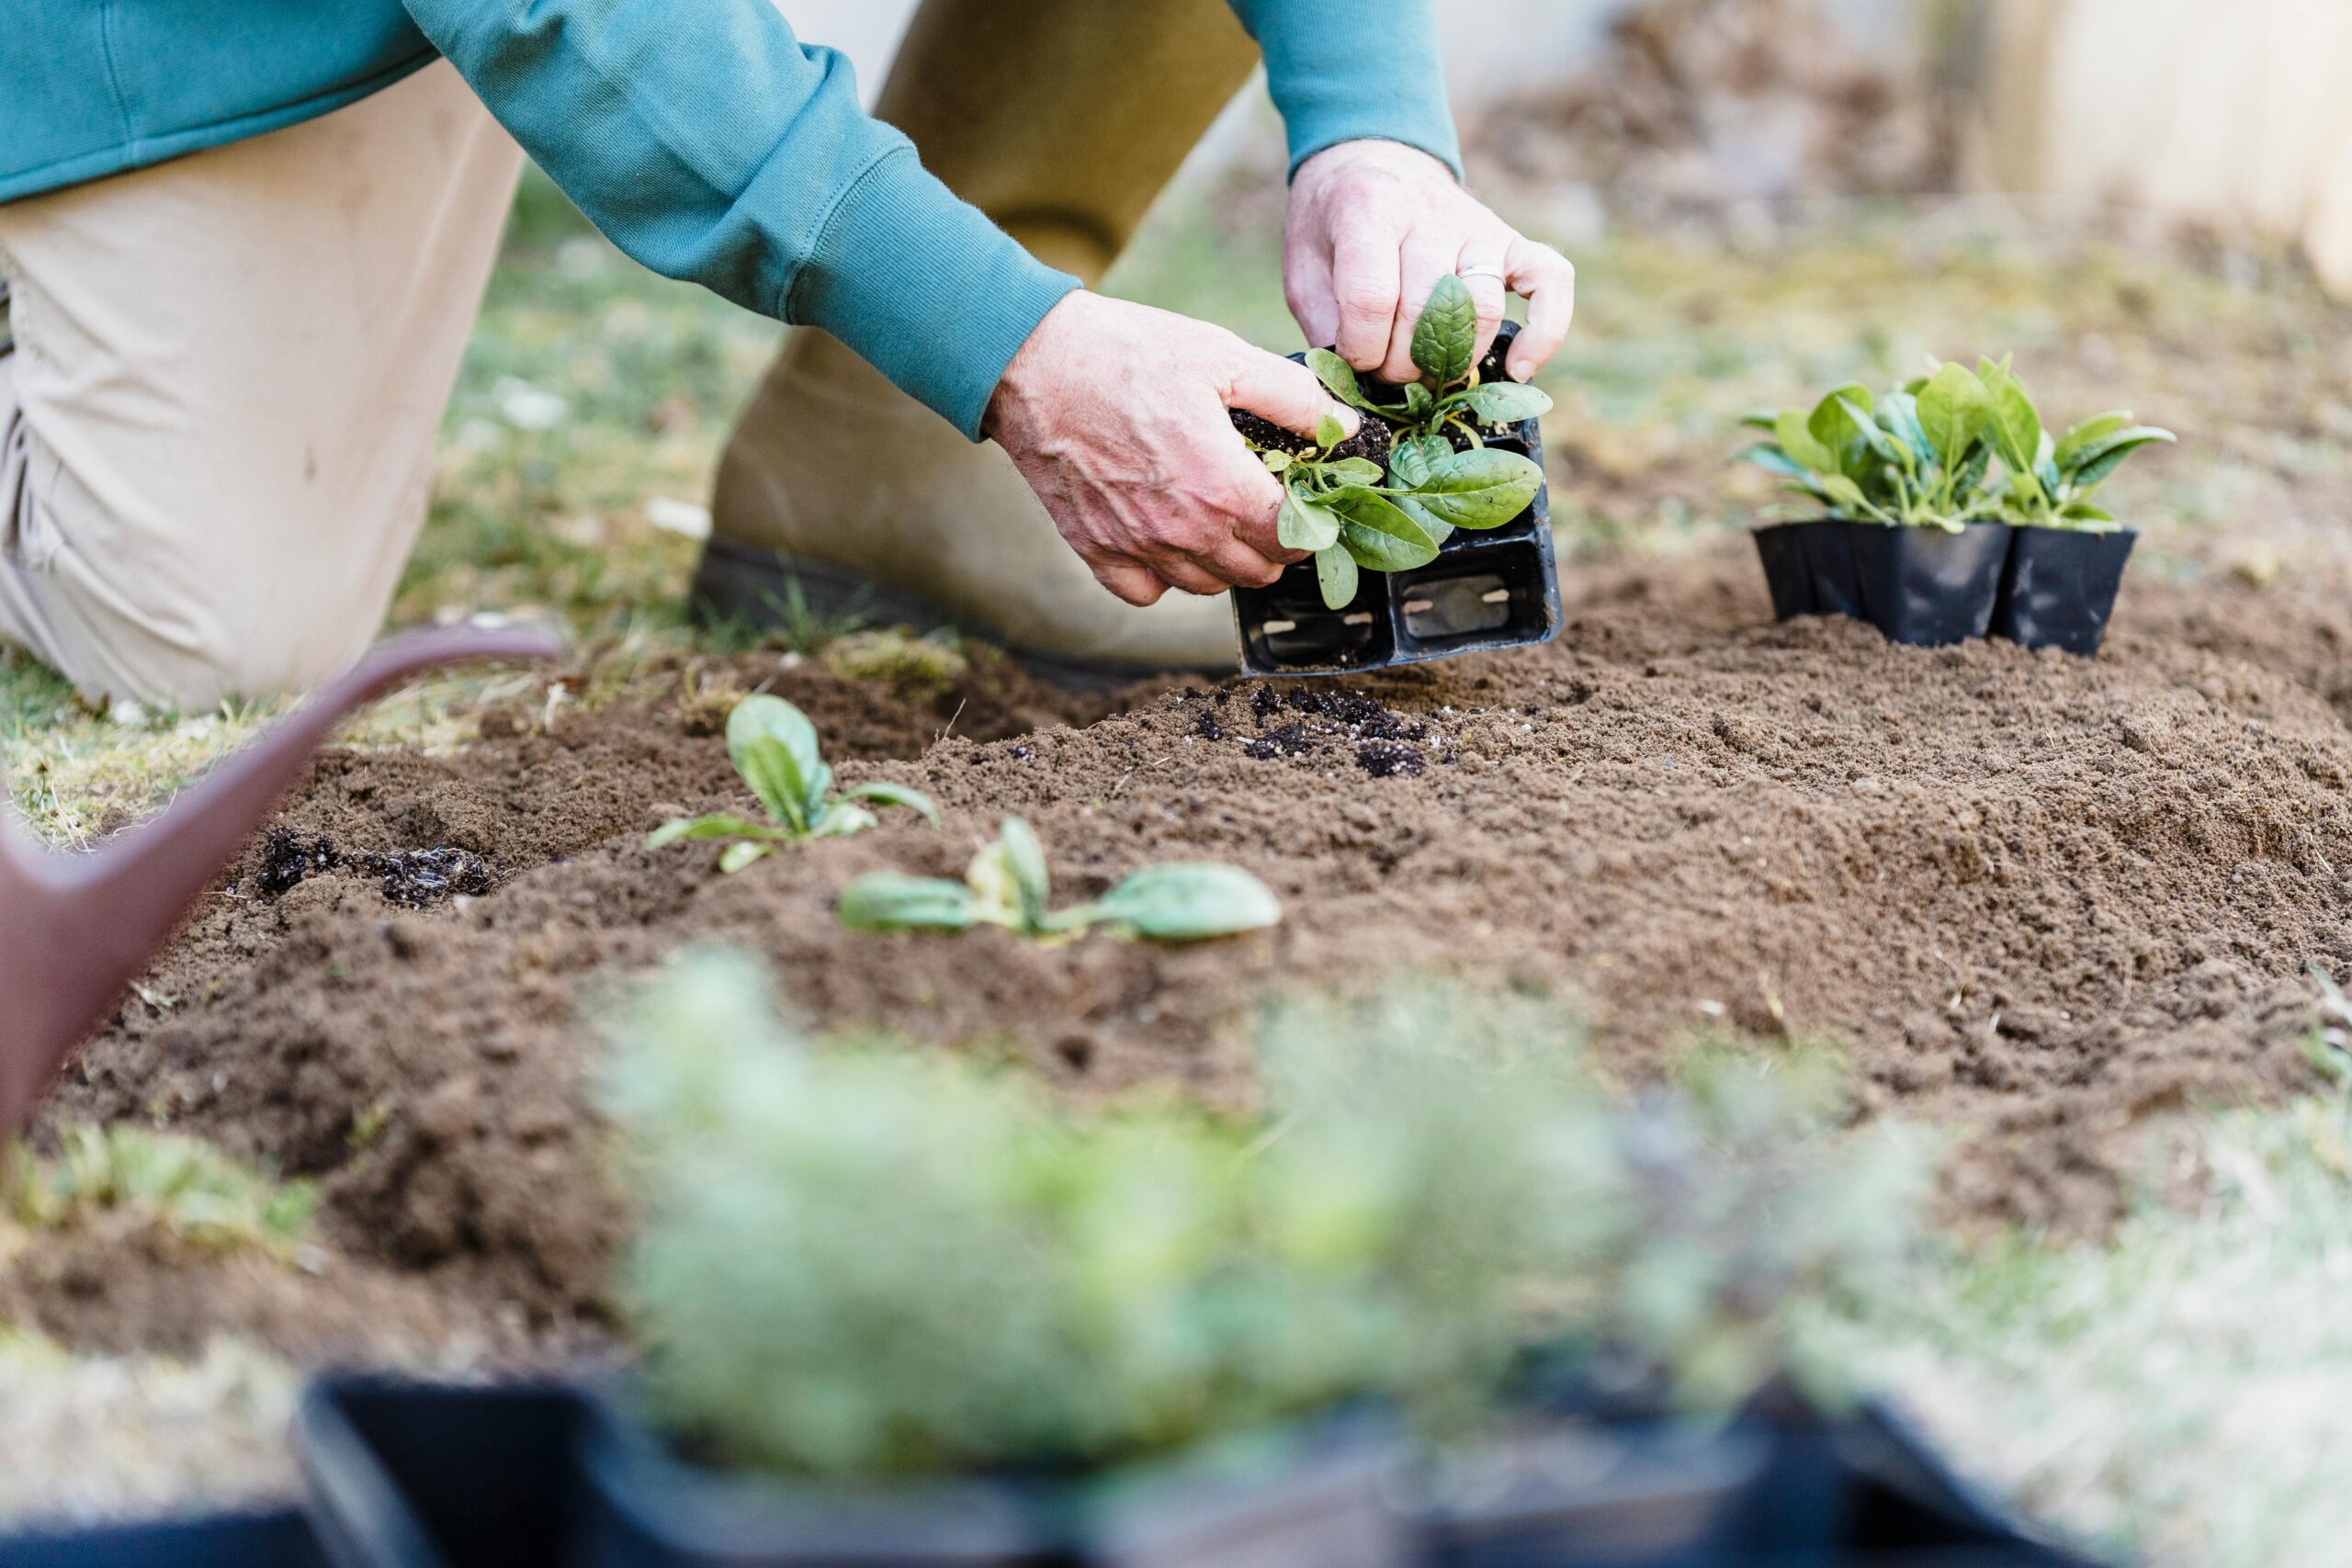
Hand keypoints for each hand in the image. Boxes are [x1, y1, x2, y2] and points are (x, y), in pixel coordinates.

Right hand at [983, 291, 1356, 605]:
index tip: (1311, 501)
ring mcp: (1137, 545)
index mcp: (1221, 485)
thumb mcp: (1224, 356)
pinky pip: (1145, 592)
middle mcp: (1182, 530)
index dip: (1315, 523)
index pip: (1293, 538)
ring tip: (1224, 519)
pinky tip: (1169, 538)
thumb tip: (1344, 426)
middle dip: (1277, 545)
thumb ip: (1294, 398)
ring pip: (1207, 586)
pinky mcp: (1095, 549)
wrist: (1034, 363)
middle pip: (1256, 571)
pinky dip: (1164, 578)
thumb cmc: (1128, 353)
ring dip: (1226, 562)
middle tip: (1271, 507)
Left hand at [1285, 139, 1575, 385]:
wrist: (1369, 162)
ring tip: (1427, 374)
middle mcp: (1431, 211)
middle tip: (1385, 375)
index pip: (1372, 299)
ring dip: (1453, 360)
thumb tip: (1356, 386)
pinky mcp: (1512, 240)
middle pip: (1430, 311)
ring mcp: (1478, 225)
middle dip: (1403, 365)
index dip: (1360, 349)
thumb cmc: (1333, 229)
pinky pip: (1551, 281)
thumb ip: (1326, 325)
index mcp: (1370, 208)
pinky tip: (1518, 368)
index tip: (1352, 359)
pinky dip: (1545, 330)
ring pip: (1482, 309)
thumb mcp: (1304, 270)